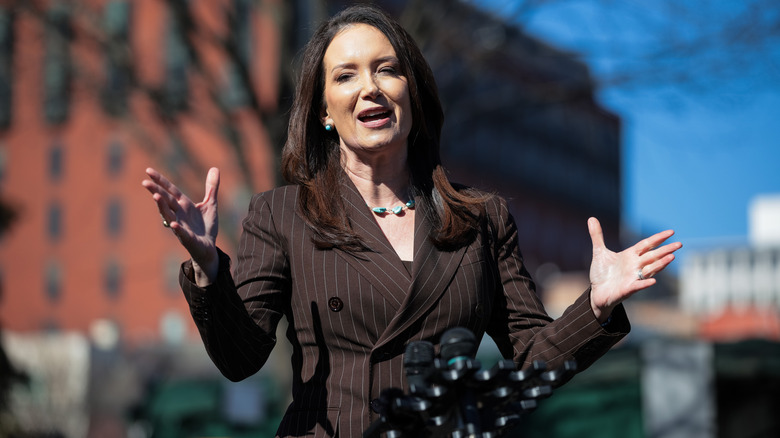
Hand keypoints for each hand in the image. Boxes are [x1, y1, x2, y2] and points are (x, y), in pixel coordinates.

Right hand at [142, 167, 220, 284]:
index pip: (171, 190)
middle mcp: (180, 214)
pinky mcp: (188, 238)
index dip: (161, 180)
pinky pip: (182, 233)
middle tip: (145, 182)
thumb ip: (212, 187)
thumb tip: (215, 168)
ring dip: (162, 207)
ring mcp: (182, 226)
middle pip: (167, 200)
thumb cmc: (206, 226)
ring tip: (156, 197)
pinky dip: (177, 229)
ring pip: (169, 215)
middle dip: (156, 191)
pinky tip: (174, 224)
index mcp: (184, 205)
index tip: (148, 170)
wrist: (209, 247)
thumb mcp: (211, 204)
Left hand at [587, 217, 681, 322]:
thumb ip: (597, 236)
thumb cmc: (601, 274)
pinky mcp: (628, 289)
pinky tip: (653, 281)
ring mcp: (633, 277)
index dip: (658, 238)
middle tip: (679, 244)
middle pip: (653, 256)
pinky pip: (638, 286)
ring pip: (650, 269)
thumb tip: (591, 218)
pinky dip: (645, 283)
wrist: (596, 293)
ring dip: (660, 264)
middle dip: (666, 250)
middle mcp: (635, 266)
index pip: (647, 244)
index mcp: (630, 255)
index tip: (671, 232)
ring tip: (671, 257)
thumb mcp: (599, 252)